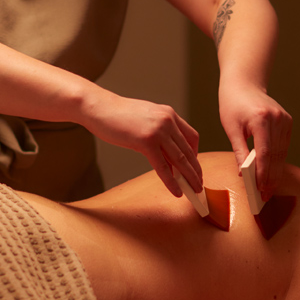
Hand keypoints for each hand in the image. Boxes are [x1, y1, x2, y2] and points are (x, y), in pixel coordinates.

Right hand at [83, 91, 201, 196]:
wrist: (99, 108)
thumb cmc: (117, 115)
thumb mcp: (145, 119)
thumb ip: (158, 132)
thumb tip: (166, 153)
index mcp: (169, 114)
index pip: (192, 136)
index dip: (196, 154)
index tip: (194, 166)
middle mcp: (168, 120)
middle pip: (189, 150)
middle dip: (196, 170)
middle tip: (199, 184)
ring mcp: (158, 131)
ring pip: (180, 160)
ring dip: (189, 178)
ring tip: (194, 191)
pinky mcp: (146, 142)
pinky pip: (162, 166)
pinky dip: (171, 182)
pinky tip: (176, 191)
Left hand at [219, 81, 291, 200]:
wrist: (244, 84)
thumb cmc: (232, 105)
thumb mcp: (231, 128)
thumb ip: (239, 151)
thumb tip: (244, 173)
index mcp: (262, 119)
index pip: (265, 153)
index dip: (263, 174)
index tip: (260, 189)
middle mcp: (277, 119)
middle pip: (276, 155)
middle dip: (270, 178)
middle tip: (264, 196)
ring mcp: (285, 120)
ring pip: (282, 153)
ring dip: (275, 172)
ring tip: (268, 189)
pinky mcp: (288, 122)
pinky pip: (284, 146)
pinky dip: (278, 160)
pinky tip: (272, 173)